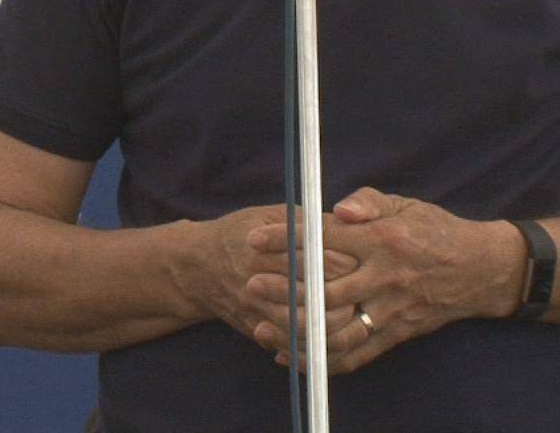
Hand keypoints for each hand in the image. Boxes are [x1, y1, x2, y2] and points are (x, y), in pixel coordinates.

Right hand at [187, 205, 359, 352]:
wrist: (196, 268)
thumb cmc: (239, 233)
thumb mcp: (268, 215)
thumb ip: (306, 222)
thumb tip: (346, 223)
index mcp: (265, 247)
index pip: (315, 259)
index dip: (344, 261)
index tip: (363, 258)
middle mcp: (258, 280)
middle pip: (314, 296)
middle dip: (345, 295)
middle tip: (362, 290)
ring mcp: (256, 310)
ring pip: (306, 326)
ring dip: (333, 322)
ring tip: (351, 312)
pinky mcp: (256, 330)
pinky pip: (291, 344)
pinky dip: (313, 343)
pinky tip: (330, 334)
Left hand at [247, 187, 522, 372]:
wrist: (481, 270)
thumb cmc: (436, 230)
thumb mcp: (406, 204)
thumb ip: (369, 201)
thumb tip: (340, 207)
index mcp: (384, 240)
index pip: (327, 238)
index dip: (288, 238)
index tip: (255, 238)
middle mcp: (385, 277)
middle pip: (327, 289)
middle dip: (285, 289)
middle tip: (251, 284)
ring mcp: (390, 310)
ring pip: (337, 330)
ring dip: (298, 332)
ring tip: (263, 327)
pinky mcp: (395, 335)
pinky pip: (355, 355)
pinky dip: (321, 361)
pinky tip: (292, 357)